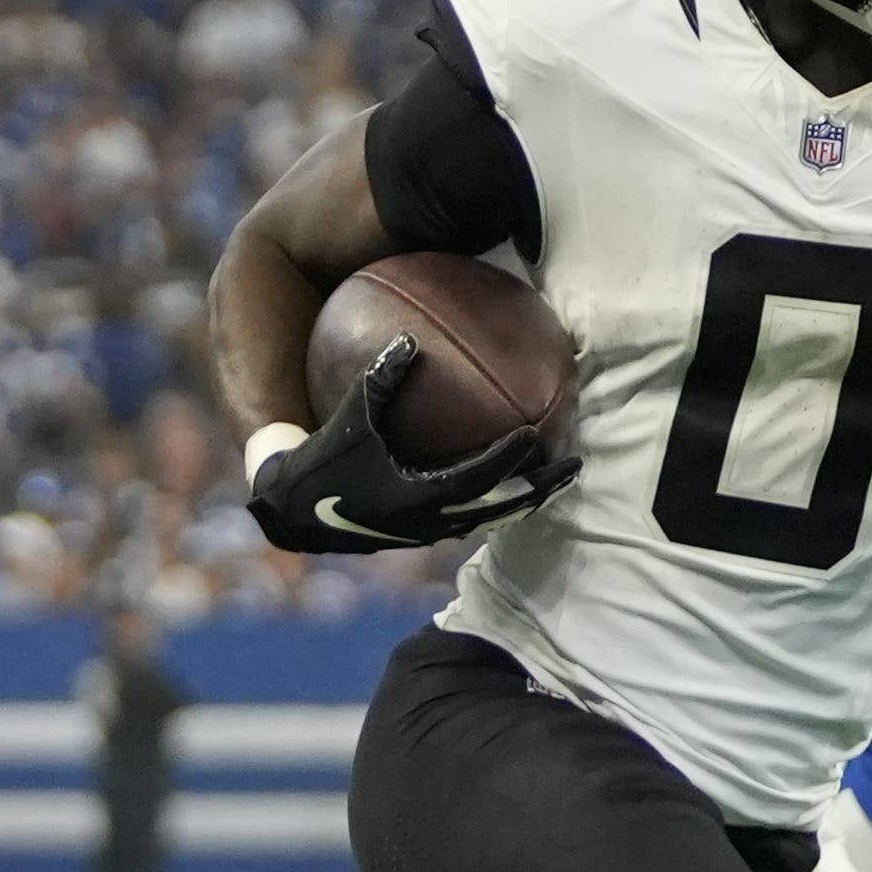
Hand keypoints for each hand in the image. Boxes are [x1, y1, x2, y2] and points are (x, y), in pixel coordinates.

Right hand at [246, 336, 579, 554]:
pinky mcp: (428, 531)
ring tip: (561, 476)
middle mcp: (435, 521)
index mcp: (419, 496)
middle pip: (504, 507)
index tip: (537, 434)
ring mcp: (434, 530)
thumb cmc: (322, 465)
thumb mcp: (349, 420)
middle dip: (541, 487)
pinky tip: (520, 480)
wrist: (295, 514)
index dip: (511, 458)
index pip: (480, 476)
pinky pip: (479, 516)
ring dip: (530, 498)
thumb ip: (379, 380)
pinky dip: (504, 500)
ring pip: (496, 517)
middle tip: (576, 464)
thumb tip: (408, 341)